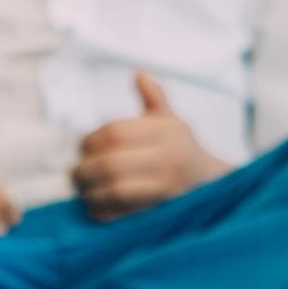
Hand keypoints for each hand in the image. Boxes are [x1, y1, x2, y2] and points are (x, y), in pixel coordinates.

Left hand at [73, 74, 223, 221]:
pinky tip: (95, 208)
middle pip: (111, 164)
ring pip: (116, 190)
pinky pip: (124, 214)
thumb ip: (154, 99)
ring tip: (83, 192)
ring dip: (91, 193)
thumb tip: (139, 74)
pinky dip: (103, 212)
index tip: (82, 149)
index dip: (91, 141)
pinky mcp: (164, 211)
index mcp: (166, 131)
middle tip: (75, 175)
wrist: (212, 185)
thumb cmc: (183, 149)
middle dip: (85, 171)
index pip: (115, 133)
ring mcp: (167, 187)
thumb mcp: (173, 122)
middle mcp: (168, 157)